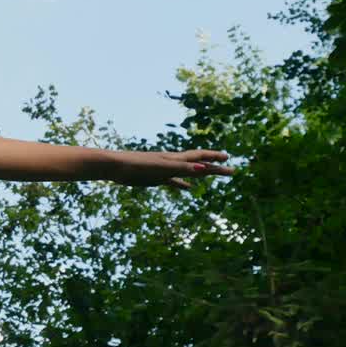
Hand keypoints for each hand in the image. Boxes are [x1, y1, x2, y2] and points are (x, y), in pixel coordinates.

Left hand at [111, 150, 232, 189]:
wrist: (115, 166)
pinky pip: (173, 181)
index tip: (228, 159)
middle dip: (214, 166)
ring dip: (201, 173)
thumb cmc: (138, 165)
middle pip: (198, 164)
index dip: (214, 159)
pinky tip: (187, 188)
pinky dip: (182, 184)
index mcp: (175, 159)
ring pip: (188, 172)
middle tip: (230, 168)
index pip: (200, 158)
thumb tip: (204, 169)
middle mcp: (172, 163)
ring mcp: (164, 171)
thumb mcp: (162, 168)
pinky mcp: (155, 178)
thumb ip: (182, 168)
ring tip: (212, 174)